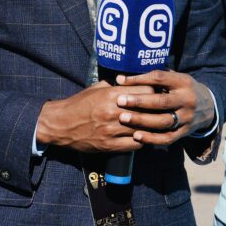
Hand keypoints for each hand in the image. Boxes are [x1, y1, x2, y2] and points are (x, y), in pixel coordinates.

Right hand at [36, 81, 154, 152]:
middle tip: (165, 108)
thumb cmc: (79, 103)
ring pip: (143, 129)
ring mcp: (111, 131)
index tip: (158, 92)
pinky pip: (134, 144)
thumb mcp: (97, 88)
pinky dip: (142, 140)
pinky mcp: (109, 146)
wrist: (61, 124)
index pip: (145, 91)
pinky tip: (143, 136)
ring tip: (158, 123)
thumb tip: (133, 80)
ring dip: (151, 126)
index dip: (154, 91)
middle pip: (147, 110)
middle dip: (158, 108)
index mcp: (111, 95)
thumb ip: (116, 85)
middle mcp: (113, 113)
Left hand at [115, 70, 215, 145]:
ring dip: (142, 120)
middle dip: (139, 101)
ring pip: (163, 121)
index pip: (160, 78)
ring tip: (123, 118)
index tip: (121, 80)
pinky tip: (136, 136)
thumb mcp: (175, 78)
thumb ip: (155, 78)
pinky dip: (151, 138)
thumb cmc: (182, 89)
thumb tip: (124, 77)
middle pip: (161, 101)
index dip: (139, 79)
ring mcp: (187, 118)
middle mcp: (187, 100)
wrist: (208, 107)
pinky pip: (167, 138)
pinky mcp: (184, 132)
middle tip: (120, 101)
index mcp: (183, 82)